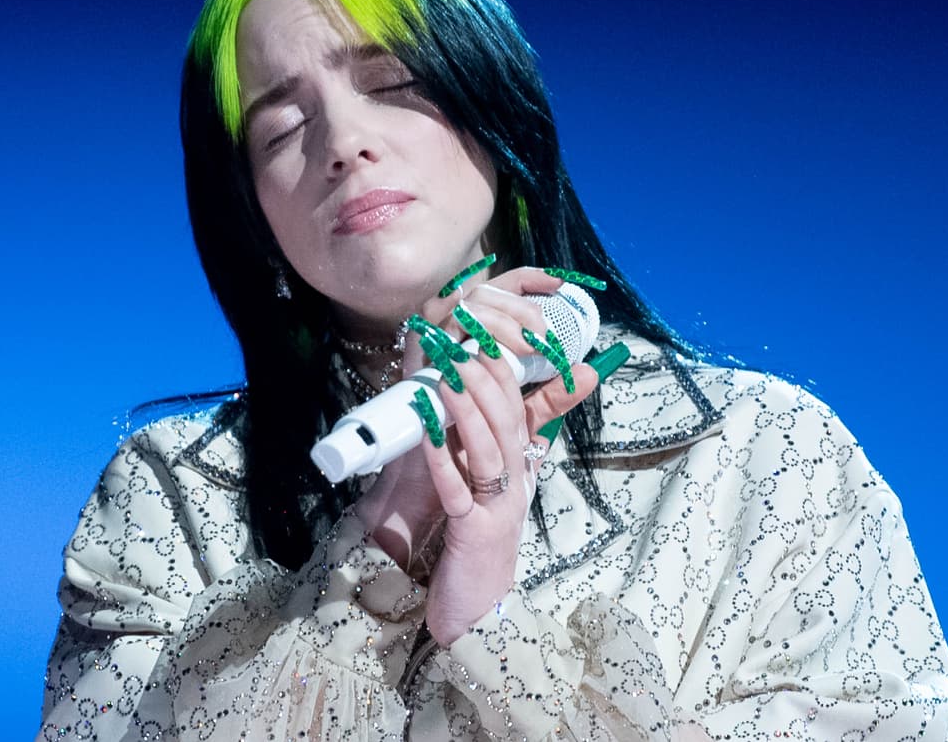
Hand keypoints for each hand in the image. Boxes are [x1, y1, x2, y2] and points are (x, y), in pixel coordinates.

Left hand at [412, 267, 598, 644]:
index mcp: (518, 469)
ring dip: (468, 410)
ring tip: (449, 375)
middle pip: (508, 421)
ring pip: (489, 450)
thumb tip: (464, 398)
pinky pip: (460, 492)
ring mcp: (498, 509)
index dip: (503, 370)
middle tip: (464, 342)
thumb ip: (477, 443)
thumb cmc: (473, 545)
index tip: (483, 334)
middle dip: (487, 379)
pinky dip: (445, 461)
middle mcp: (516, 484)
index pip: (519, 409)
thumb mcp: (481, 488)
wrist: (476, 614)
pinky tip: (428, 434)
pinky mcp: (474, 535)